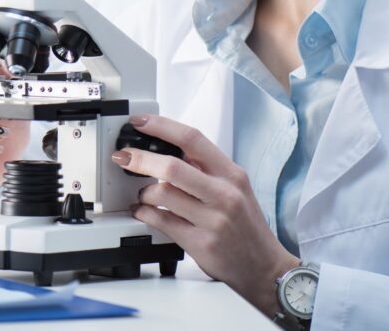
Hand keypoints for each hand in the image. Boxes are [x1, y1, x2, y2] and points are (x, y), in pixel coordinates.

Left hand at [112, 114, 297, 316]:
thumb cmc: (246, 226)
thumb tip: (168, 150)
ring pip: (163, 194)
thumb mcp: (235, 189)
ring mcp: (212, 220)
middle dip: (140, 159)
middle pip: (172, 167)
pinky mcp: (200, 244)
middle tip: (124, 157)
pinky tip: (142, 211)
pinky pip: (161, 221)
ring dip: (143, 192)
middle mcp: (224, 194)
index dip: (162, 127)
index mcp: (231, 174)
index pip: (193, 139)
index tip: (140, 122)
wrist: (265, 267)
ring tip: (142, 194)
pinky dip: (144, 213)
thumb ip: (205, 170)